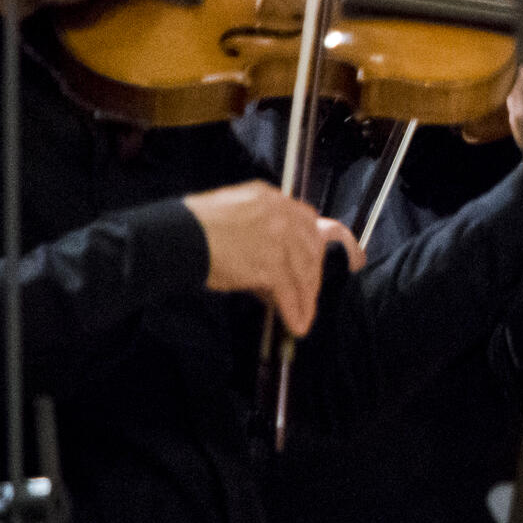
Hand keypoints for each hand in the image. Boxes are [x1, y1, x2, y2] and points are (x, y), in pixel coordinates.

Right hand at [186, 182, 366, 338]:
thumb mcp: (232, 216)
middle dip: (314, 275)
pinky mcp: (269, 262)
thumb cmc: (193, 229)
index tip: (345, 255)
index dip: (324, 242)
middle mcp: (281, 213)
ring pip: (304, 271)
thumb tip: (272, 272)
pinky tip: (298, 324)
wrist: (175, 237)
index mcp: (271, 198)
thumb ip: (259, 234)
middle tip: (312, 295)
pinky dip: (295, 309)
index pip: (308, 221)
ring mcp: (278, 237)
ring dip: (306, 297)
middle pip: (311, 247)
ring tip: (305, 316)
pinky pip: (289, 290)